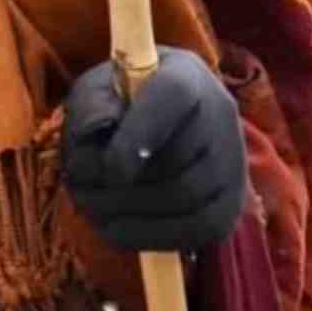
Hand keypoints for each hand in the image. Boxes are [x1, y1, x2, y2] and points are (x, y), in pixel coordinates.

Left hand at [62, 47, 246, 252]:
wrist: (163, 118)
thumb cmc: (120, 99)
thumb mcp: (96, 88)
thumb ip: (91, 105)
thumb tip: (95, 134)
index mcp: (184, 74)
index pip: (173, 96)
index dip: (138, 135)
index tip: (105, 167)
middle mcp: (220, 114)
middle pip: (177, 161)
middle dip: (120, 186)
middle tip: (78, 192)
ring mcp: (233, 161)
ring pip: (188, 199)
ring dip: (130, 213)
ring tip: (90, 209)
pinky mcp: (233, 202)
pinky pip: (200, 231)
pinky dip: (152, 236)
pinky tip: (115, 229)